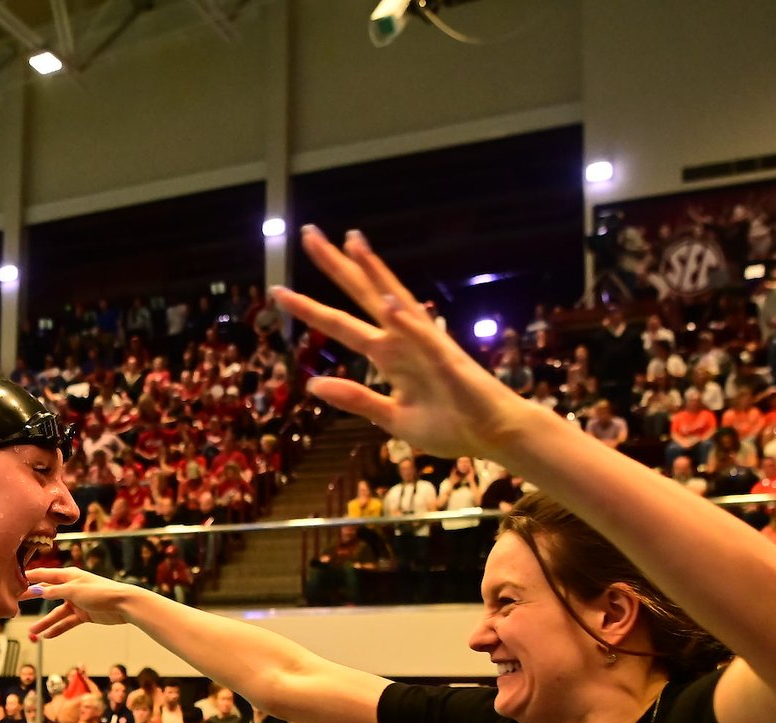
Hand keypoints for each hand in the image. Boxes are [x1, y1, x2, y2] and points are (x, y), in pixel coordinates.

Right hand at [25, 566, 147, 640]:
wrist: (123, 605)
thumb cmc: (100, 591)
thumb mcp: (73, 590)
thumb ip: (54, 591)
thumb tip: (36, 590)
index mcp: (69, 576)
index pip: (45, 575)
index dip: (30, 577)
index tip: (14, 579)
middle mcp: (71, 588)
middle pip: (47, 593)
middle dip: (32, 598)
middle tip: (15, 601)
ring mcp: (77, 602)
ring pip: (56, 612)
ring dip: (45, 622)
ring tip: (32, 631)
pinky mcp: (84, 614)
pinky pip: (67, 622)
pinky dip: (58, 629)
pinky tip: (47, 636)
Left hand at [272, 227, 532, 461]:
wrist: (497, 436)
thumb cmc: (452, 424)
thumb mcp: (392, 419)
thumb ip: (356, 400)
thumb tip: (314, 385)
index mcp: (390, 356)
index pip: (344, 324)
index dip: (312, 307)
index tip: (279, 289)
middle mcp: (404, 342)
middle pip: (365, 296)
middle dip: (337, 266)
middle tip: (309, 232)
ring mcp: (426, 348)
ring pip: (395, 303)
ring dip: (375, 273)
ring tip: (352, 241)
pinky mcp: (448, 364)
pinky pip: (425, 340)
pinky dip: (407, 321)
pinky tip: (389, 302)